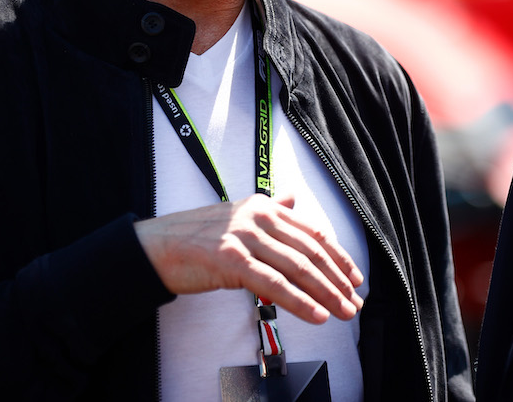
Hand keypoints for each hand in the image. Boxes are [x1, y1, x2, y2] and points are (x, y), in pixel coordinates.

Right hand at [134, 193, 364, 322]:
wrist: (156, 246)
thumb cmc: (197, 235)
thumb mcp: (237, 214)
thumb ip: (269, 208)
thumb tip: (293, 198)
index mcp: (265, 207)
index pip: (313, 233)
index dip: (338, 256)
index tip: (355, 277)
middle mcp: (261, 217)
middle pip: (311, 252)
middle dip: (338, 280)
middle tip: (355, 301)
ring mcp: (247, 238)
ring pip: (298, 268)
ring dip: (326, 293)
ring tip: (343, 312)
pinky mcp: (233, 261)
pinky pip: (275, 285)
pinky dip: (300, 301)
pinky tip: (317, 315)